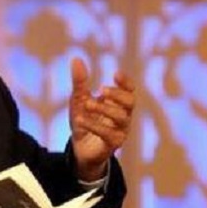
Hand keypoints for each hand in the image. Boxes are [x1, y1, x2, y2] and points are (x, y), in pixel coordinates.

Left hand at [69, 58, 134, 180]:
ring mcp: (120, 130)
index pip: (129, 90)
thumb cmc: (84, 121)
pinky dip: (94, 125)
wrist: (79, 148)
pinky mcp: (113, 144)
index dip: (126, 82)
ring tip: (87, 104)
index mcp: (117, 103)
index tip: (116, 73)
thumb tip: (76, 58)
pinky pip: (109, 134)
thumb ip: (80, 82)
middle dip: (117, 94)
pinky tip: (80, 119)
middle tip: (101, 89)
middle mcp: (123, 116)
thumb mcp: (79, 100)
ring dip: (104, 108)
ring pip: (121, 117)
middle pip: (130, 102)